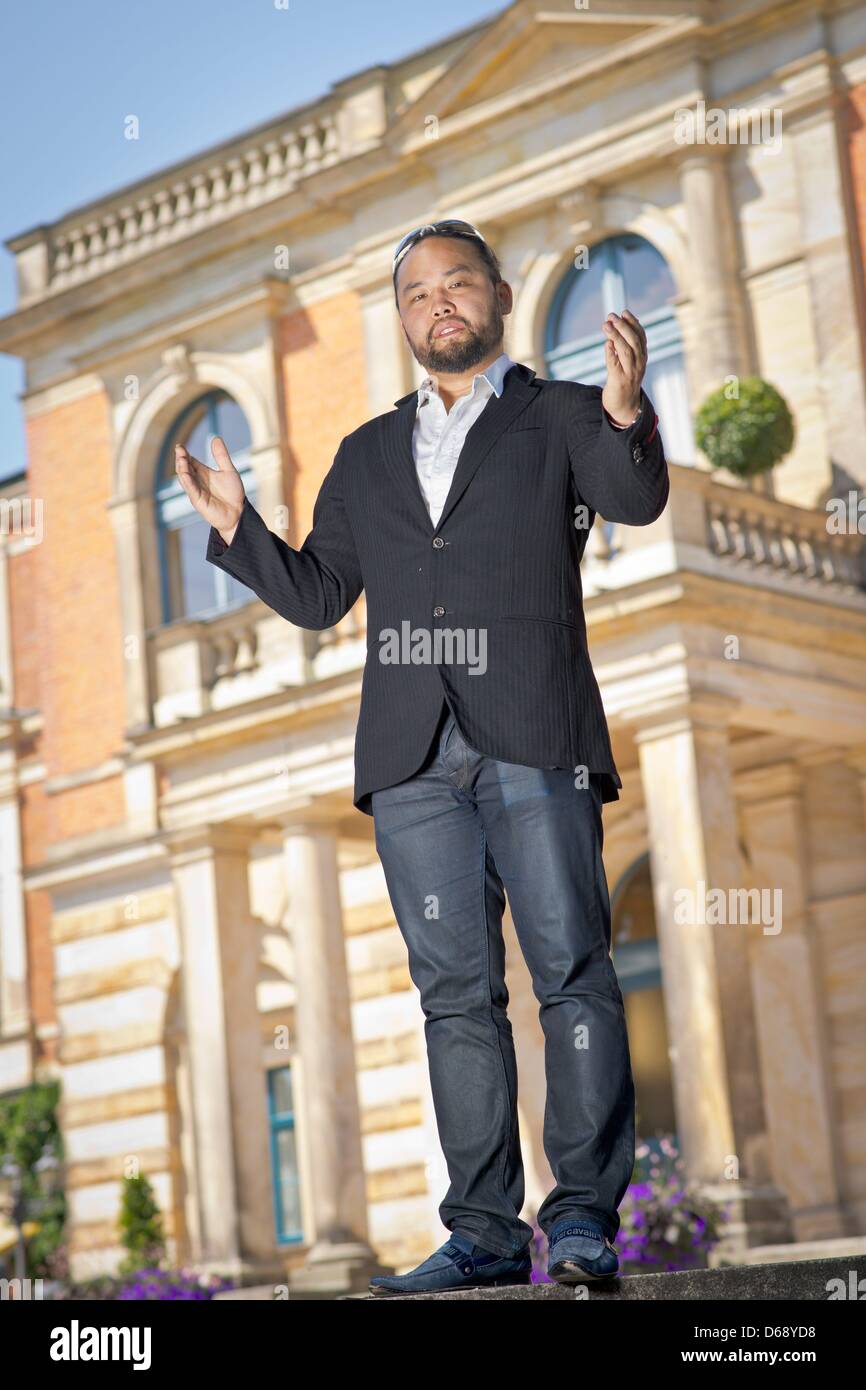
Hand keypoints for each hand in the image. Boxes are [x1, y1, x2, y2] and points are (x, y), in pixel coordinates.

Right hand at [175, 435, 244, 541]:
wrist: (238, 513)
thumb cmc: (233, 493)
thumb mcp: (228, 471)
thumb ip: (221, 456)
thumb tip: (216, 437)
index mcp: (202, 473)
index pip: (190, 461)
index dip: (184, 454)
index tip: (180, 446)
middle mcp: (197, 481)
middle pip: (184, 468)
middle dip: (181, 459)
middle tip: (180, 450)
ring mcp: (196, 491)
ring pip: (185, 478)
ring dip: (182, 469)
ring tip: (181, 459)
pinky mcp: (198, 501)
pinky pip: (191, 490)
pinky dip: (187, 482)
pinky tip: (185, 474)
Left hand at [601, 309, 646, 424]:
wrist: (624, 406)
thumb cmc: (623, 381)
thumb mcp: (627, 363)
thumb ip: (623, 347)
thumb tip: (615, 329)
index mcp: (642, 358)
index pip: (641, 337)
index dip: (634, 323)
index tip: (624, 312)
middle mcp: (639, 364)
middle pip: (634, 342)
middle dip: (624, 327)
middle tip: (612, 316)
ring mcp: (630, 373)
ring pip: (626, 351)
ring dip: (616, 336)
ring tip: (606, 325)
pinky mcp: (619, 381)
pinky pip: (615, 365)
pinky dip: (611, 354)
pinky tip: (606, 344)